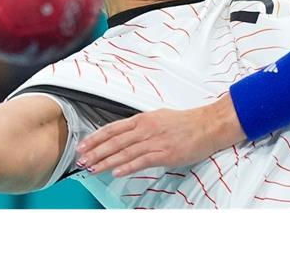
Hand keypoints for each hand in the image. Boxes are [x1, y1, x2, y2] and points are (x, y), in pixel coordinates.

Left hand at [75, 101, 237, 176]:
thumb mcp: (160, 117)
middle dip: (95, 151)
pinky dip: (127, 166)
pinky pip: (142, 161)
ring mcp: (155, 141)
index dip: (96, 137)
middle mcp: (147, 128)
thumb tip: (125, 134)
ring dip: (106, 161)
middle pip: (115, 141)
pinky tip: (116, 172)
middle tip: (81, 160)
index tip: (83, 145)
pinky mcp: (165, 153)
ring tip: (92, 169)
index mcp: (144, 119)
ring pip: (125, 152)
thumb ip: (142, 126)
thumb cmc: (186, 123)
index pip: (113, 128)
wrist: (208, 125)